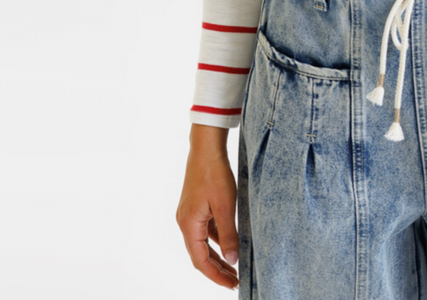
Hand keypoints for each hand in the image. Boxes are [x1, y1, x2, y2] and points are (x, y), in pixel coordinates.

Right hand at [177, 136, 239, 289]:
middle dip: (217, 270)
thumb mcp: (226, 206)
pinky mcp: (196, 207)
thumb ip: (229, 234)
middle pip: (200, 255)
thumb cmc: (214, 173)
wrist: (206, 147)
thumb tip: (232, 261)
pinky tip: (229, 244)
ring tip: (234, 267)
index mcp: (189, 225)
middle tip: (236, 281)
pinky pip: (205, 231)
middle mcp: (185, 222)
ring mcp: (189, 214)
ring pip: (203, 244)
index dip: (216, 276)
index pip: (200, 261)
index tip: (232, 284)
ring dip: (217, 256)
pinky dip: (216, 241)